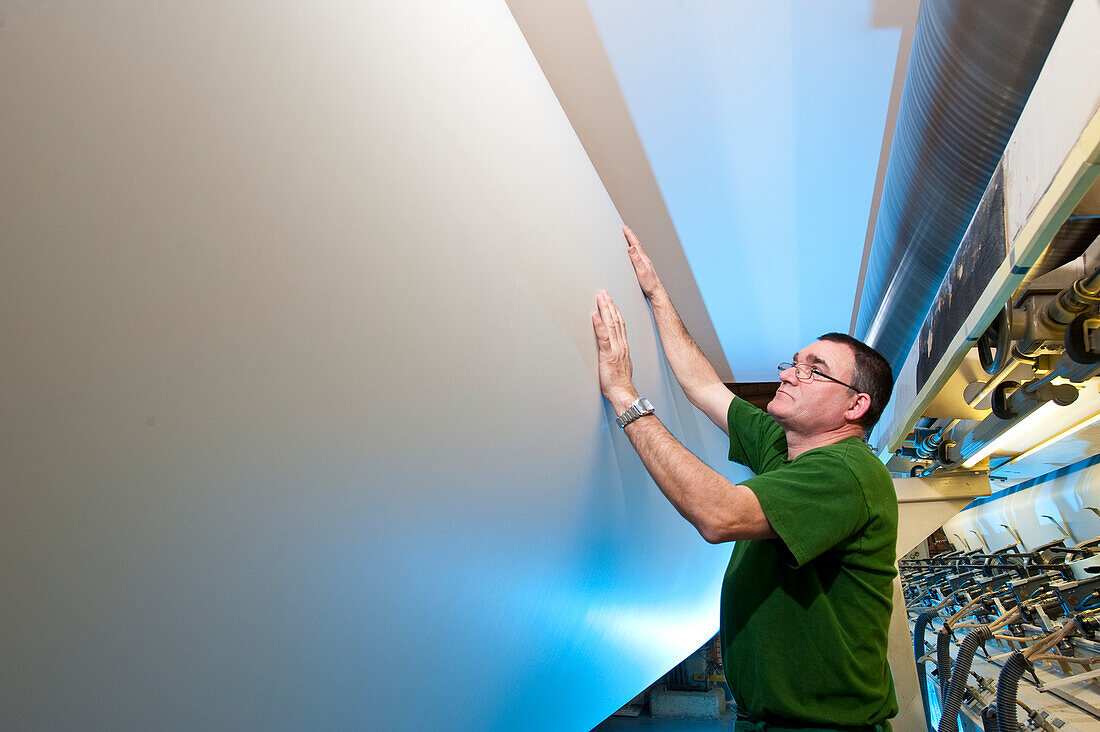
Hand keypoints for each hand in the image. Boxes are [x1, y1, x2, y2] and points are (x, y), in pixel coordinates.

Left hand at [592, 290, 638, 410]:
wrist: (623, 393)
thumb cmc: (620, 383)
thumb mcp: (620, 364)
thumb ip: (617, 354)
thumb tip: (611, 351)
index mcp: (623, 347)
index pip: (620, 324)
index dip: (615, 311)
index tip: (611, 301)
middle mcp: (620, 345)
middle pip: (616, 320)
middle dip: (610, 305)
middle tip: (604, 292)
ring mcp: (614, 349)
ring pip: (611, 325)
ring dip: (605, 309)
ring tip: (600, 297)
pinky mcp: (607, 355)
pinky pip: (603, 337)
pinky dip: (599, 325)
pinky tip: (595, 315)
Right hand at [623, 225, 662, 298]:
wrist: (656, 291)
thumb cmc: (650, 284)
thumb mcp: (641, 271)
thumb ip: (636, 260)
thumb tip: (631, 248)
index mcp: (643, 259)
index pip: (635, 244)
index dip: (630, 235)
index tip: (625, 228)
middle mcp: (644, 260)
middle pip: (636, 245)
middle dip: (630, 236)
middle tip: (626, 229)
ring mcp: (645, 263)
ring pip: (637, 250)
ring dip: (632, 243)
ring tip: (629, 238)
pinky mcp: (643, 268)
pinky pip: (637, 256)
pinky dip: (634, 251)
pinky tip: (633, 254)